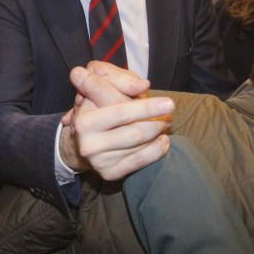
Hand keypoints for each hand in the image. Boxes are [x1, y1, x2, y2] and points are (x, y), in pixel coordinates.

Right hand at [58, 63, 173, 179]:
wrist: (84, 138)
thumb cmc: (98, 103)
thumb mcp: (102, 84)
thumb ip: (121, 80)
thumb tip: (143, 85)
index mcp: (84, 120)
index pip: (120, 110)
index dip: (146, 106)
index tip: (169, 103)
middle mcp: (88, 143)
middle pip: (135, 131)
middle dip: (156, 120)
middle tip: (169, 110)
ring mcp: (98, 161)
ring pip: (140, 144)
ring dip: (158, 131)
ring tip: (163, 122)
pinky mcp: (109, 173)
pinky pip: (141, 160)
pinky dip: (157, 149)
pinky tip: (161, 139)